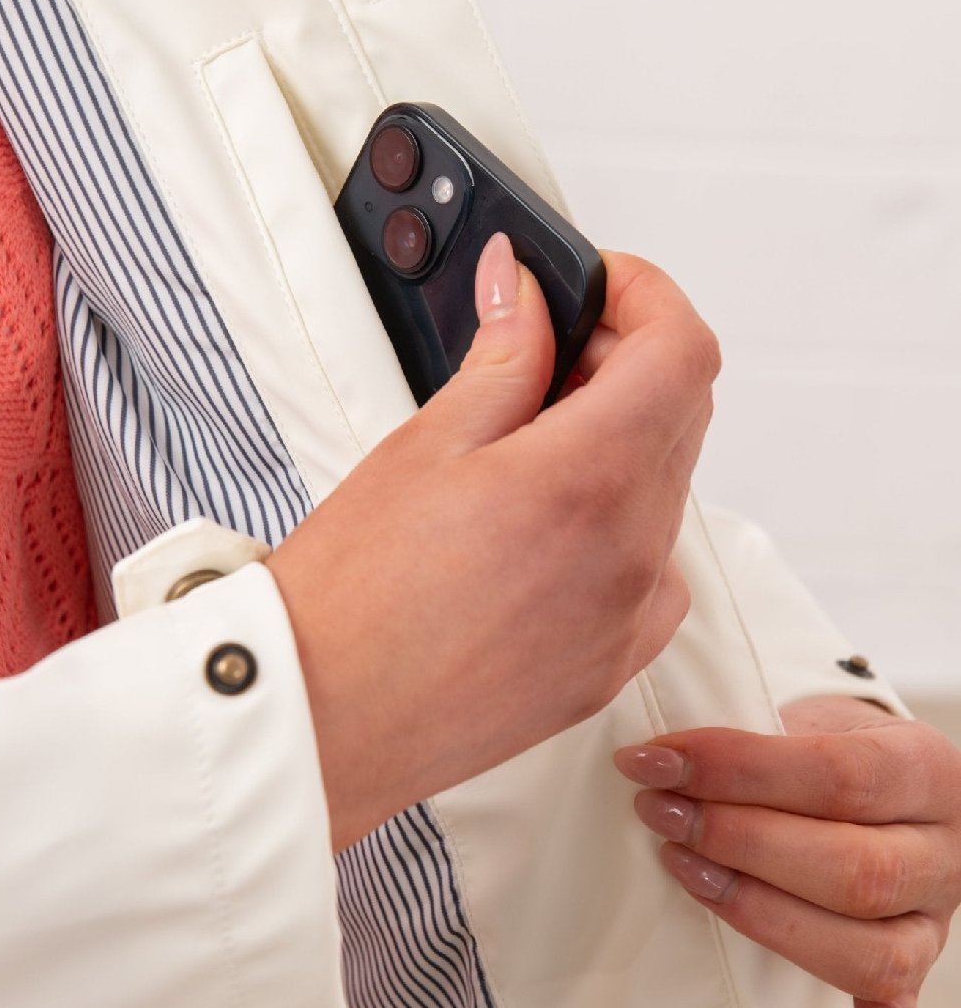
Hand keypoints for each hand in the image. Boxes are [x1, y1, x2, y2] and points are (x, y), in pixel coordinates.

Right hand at [268, 234, 718, 849]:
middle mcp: (632, 555)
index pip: (683, 351)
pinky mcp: (614, 663)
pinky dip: (618, 526)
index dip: (649, 297)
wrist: (324, 718)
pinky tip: (544, 532)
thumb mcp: (426, 445)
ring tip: (527, 452)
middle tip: (546, 359)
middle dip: (627, 364)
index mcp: (587, 483)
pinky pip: (653, 569)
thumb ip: (505, 355)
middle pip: (683, 414)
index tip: (602, 288)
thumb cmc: (351, 597)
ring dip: (620, 445)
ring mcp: (631, 618)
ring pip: (667, 489)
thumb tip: (524, 288)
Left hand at [618, 696, 960, 1007]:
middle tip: (659, 811)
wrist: (871, 779)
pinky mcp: (908, 986)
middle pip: (852, 868)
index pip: (838, 774)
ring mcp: (929, 928)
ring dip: (760, 915)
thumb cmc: (821, 746)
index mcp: (925, 770)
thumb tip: (658, 759)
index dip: (737, 768)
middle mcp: (943, 855)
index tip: (655, 761)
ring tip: (683, 869)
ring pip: (867, 953)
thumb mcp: (806, 716)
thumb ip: (752, 733)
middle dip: (737, 839)